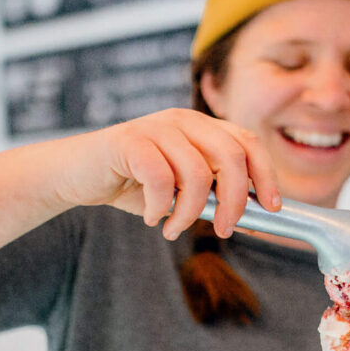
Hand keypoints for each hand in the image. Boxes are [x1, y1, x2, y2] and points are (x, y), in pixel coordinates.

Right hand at [65, 108, 280, 238]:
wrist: (77, 174)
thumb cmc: (131, 183)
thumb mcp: (179, 190)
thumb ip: (211, 197)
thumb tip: (252, 220)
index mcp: (200, 127)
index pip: (248, 142)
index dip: (266, 174)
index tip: (272, 207)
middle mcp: (182, 120)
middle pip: (232, 156)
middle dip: (236, 201)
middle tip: (224, 230)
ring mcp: (156, 127)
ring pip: (198, 173)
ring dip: (191, 213)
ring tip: (173, 228)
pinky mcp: (128, 141)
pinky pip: (161, 179)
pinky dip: (160, 207)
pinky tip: (152, 217)